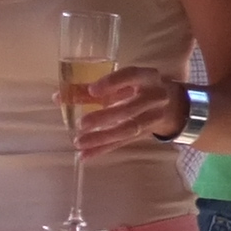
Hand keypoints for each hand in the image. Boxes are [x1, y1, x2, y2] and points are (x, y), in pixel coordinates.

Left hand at [62, 65, 183, 155]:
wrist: (172, 105)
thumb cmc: (138, 87)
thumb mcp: (122, 82)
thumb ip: (91, 88)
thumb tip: (58, 96)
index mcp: (147, 77)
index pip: (132, 75)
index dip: (113, 83)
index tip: (92, 91)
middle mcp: (154, 97)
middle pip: (130, 109)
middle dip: (105, 117)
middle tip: (81, 123)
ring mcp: (152, 118)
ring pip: (127, 130)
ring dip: (102, 137)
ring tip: (79, 142)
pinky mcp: (145, 134)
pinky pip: (122, 143)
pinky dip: (103, 149)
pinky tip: (85, 155)